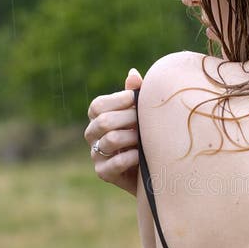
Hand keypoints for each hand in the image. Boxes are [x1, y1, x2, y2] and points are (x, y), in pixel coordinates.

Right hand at [84, 68, 142, 196]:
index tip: (137, 100)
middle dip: (129, 119)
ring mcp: (96, 154)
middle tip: (146, 121)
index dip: (118, 100)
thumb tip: (132, 74)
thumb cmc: (148, 136)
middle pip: (103, 121)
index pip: (98, 105)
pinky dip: (131, 158)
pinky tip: (142, 156)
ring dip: (132, 137)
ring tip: (146, 139)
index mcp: (99, 118)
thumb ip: (136, 96)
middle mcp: (93, 135)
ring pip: (110, 140)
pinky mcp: (104, 173)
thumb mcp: (143, 116)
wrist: (155, 169)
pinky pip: (115, 163)